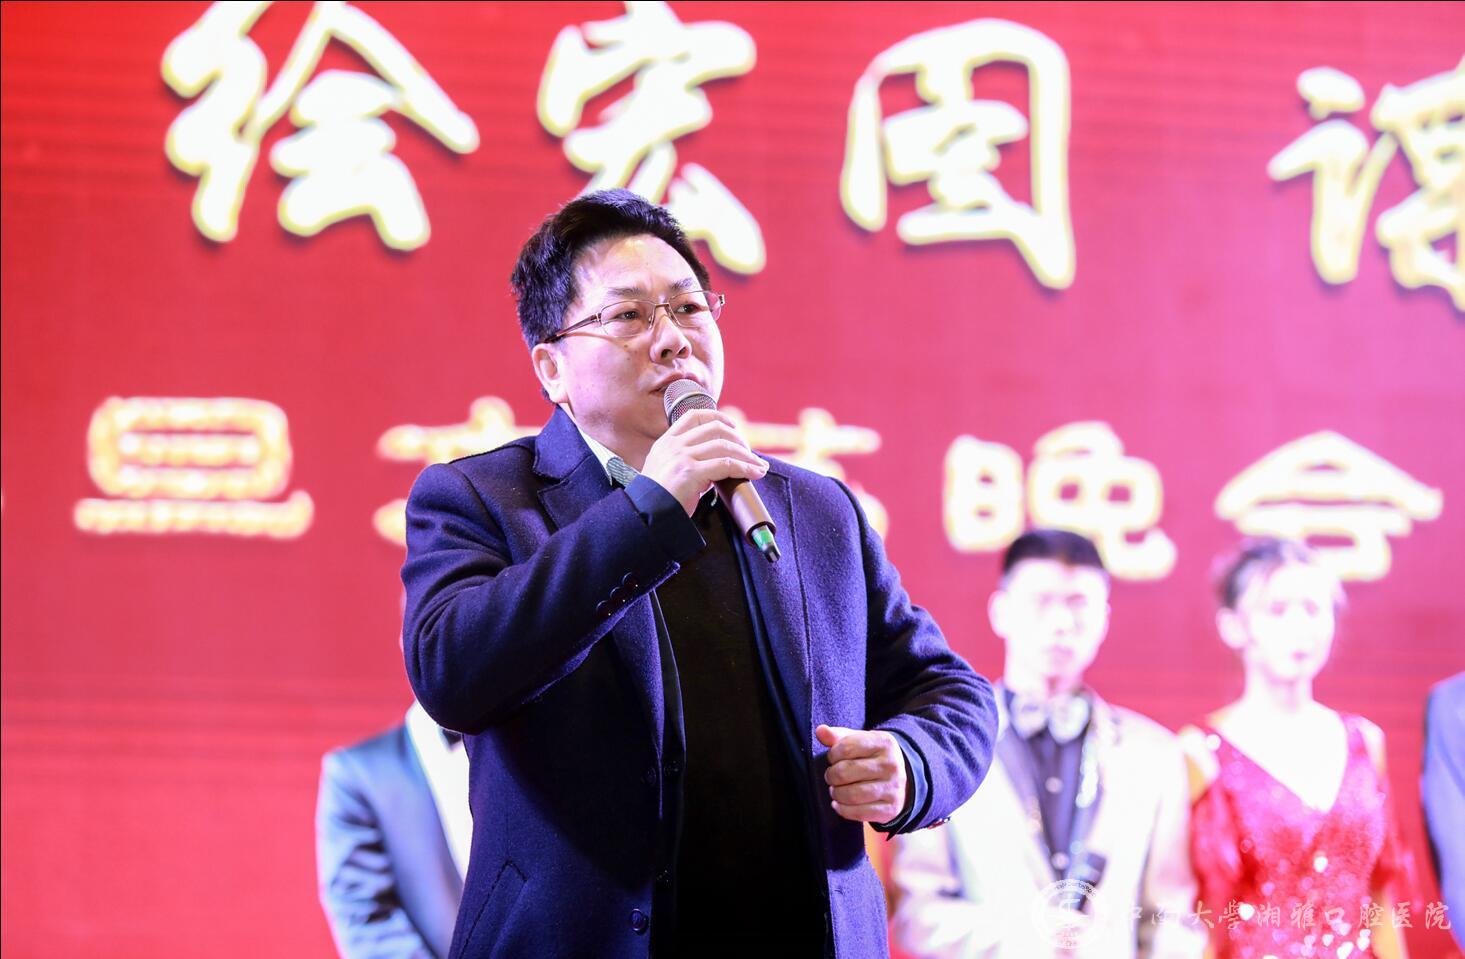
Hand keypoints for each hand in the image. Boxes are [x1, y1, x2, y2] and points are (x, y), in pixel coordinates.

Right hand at [640, 409, 767, 515]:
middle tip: (749, 452)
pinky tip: (755, 473)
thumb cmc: (656, 500)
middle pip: (715, 428)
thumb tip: (715, 469)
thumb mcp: (665, 472)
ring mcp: (681, 457)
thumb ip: (686, 464)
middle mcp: (674, 445)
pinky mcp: (691, 472)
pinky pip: (726, 465)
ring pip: (724, 446)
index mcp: (666, 442)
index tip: (732, 426)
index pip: (694, 416)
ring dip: (747, 455)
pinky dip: (745, 468)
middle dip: (738, 438)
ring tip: (758, 466)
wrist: (644, 515)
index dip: (717, 417)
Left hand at [816, 724, 908, 823]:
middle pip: (845, 772)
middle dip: (831, 775)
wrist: (902, 778)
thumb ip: (837, 736)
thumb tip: (820, 731)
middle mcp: (892, 765)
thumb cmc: (872, 756)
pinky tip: (839, 804)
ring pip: (851, 794)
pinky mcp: (890, 809)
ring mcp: (893, 789)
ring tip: (835, 790)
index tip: (833, 759)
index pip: (845, 748)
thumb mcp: (858, 741)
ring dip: (836, 793)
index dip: (833, 755)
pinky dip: (843, 810)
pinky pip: (858, 813)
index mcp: (884, 743)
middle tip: (832, 776)